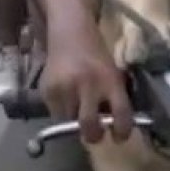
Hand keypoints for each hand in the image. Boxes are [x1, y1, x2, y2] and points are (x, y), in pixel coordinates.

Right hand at [38, 19, 135, 142]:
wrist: (71, 33)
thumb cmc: (97, 57)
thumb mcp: (113, 75)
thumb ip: (114, 99)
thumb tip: (112, 128)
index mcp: (110, 81)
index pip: (121, 114)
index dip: (122, 132)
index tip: (119, 137)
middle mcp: (88, 85)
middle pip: (89, 125)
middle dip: (93, 136)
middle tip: (95, 135)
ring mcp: (65, 88)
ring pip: (69, 123)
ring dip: (75, 122)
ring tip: (78, 109)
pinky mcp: (47, 90)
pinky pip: (55, 113)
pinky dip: (62, 112)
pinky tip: (66, 97)